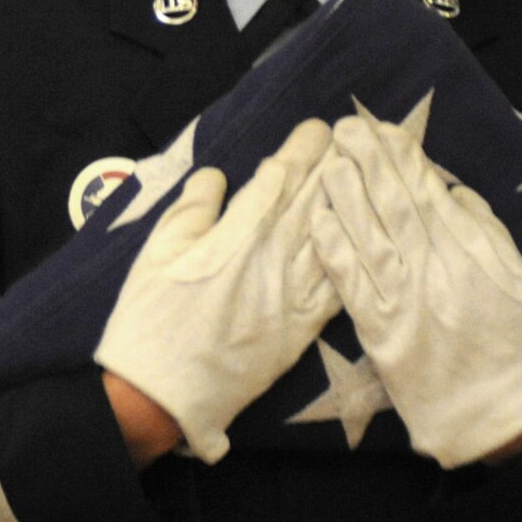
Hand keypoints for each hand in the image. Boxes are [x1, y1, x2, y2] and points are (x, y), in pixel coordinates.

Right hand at [93, 118, 340, 462]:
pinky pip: (339, 286)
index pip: (280, 181)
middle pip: (314, 202)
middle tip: (359, 136)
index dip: (302, 150)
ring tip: (372, 173)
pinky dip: (356, 257)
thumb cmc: (148, 318)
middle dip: (336, 165)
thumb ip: (192, 209)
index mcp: (236, 236)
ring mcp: (294, 298)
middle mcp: (274, 261)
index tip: (319, 127)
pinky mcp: (303, 330)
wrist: (161, 394)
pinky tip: (372, 237)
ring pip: (334, 237)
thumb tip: (218, 176)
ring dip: (354, 202)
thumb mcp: (155, 252)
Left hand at [311, 110, 521, 467]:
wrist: (500, 415)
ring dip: (345, 197)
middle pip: (396, 207)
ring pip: (369, 236)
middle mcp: (435, 271)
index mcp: (472, 255)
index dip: (404, 159)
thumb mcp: (519, 279)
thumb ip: (486, 232)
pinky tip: (318, 220)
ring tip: (329, 162)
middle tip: (346, 128)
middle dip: (370, 163)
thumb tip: (451, 190)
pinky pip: (350, 283)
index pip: (430, 195)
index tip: (385, 129)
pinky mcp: (378, 330)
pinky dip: (333, 250)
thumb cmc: (516, 345)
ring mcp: (403, 300)